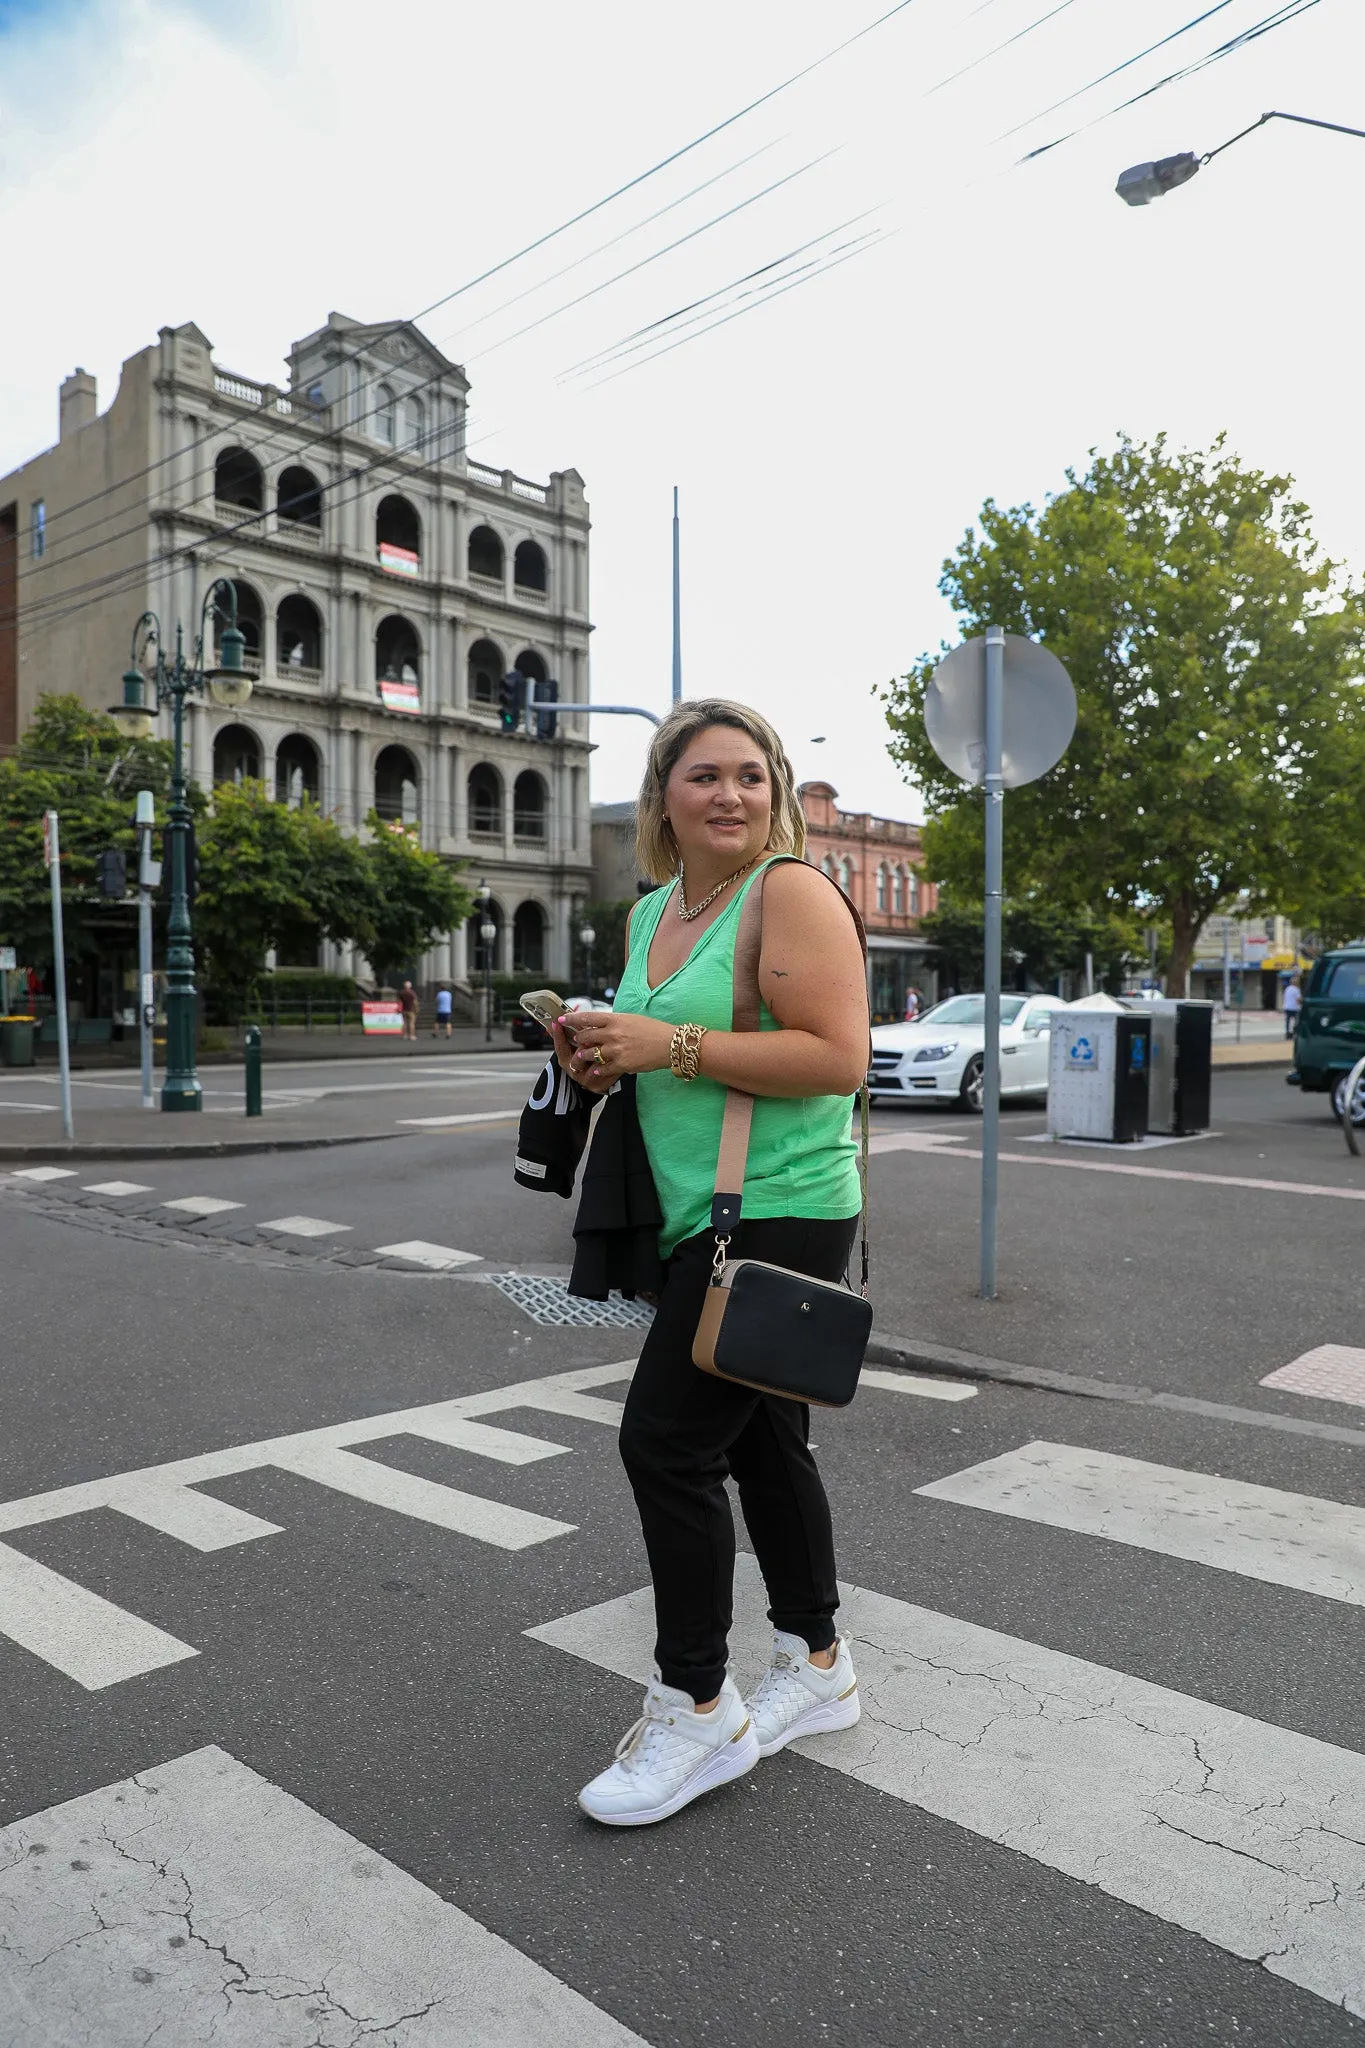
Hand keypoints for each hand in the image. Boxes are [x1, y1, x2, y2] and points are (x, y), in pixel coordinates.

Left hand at [559, 1010, 673, 1093]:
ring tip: (583, 1058)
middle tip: (576, 1042)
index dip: (572, 1019)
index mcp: (615, 1019)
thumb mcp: (632, 1019)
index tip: (562, 1019)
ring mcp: (616, 1049)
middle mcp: (613, 1033)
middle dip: (578, 1040)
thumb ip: (615, 1022)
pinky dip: (598, 1070)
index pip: (587, 1017)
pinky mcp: (622, 1064)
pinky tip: (597, 1070)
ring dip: (584, 1056)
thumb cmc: (653, 1030)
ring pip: (590, 1054)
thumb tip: (600, 1025)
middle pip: (585, 1036)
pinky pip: (603, 1068)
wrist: (669, 1044)